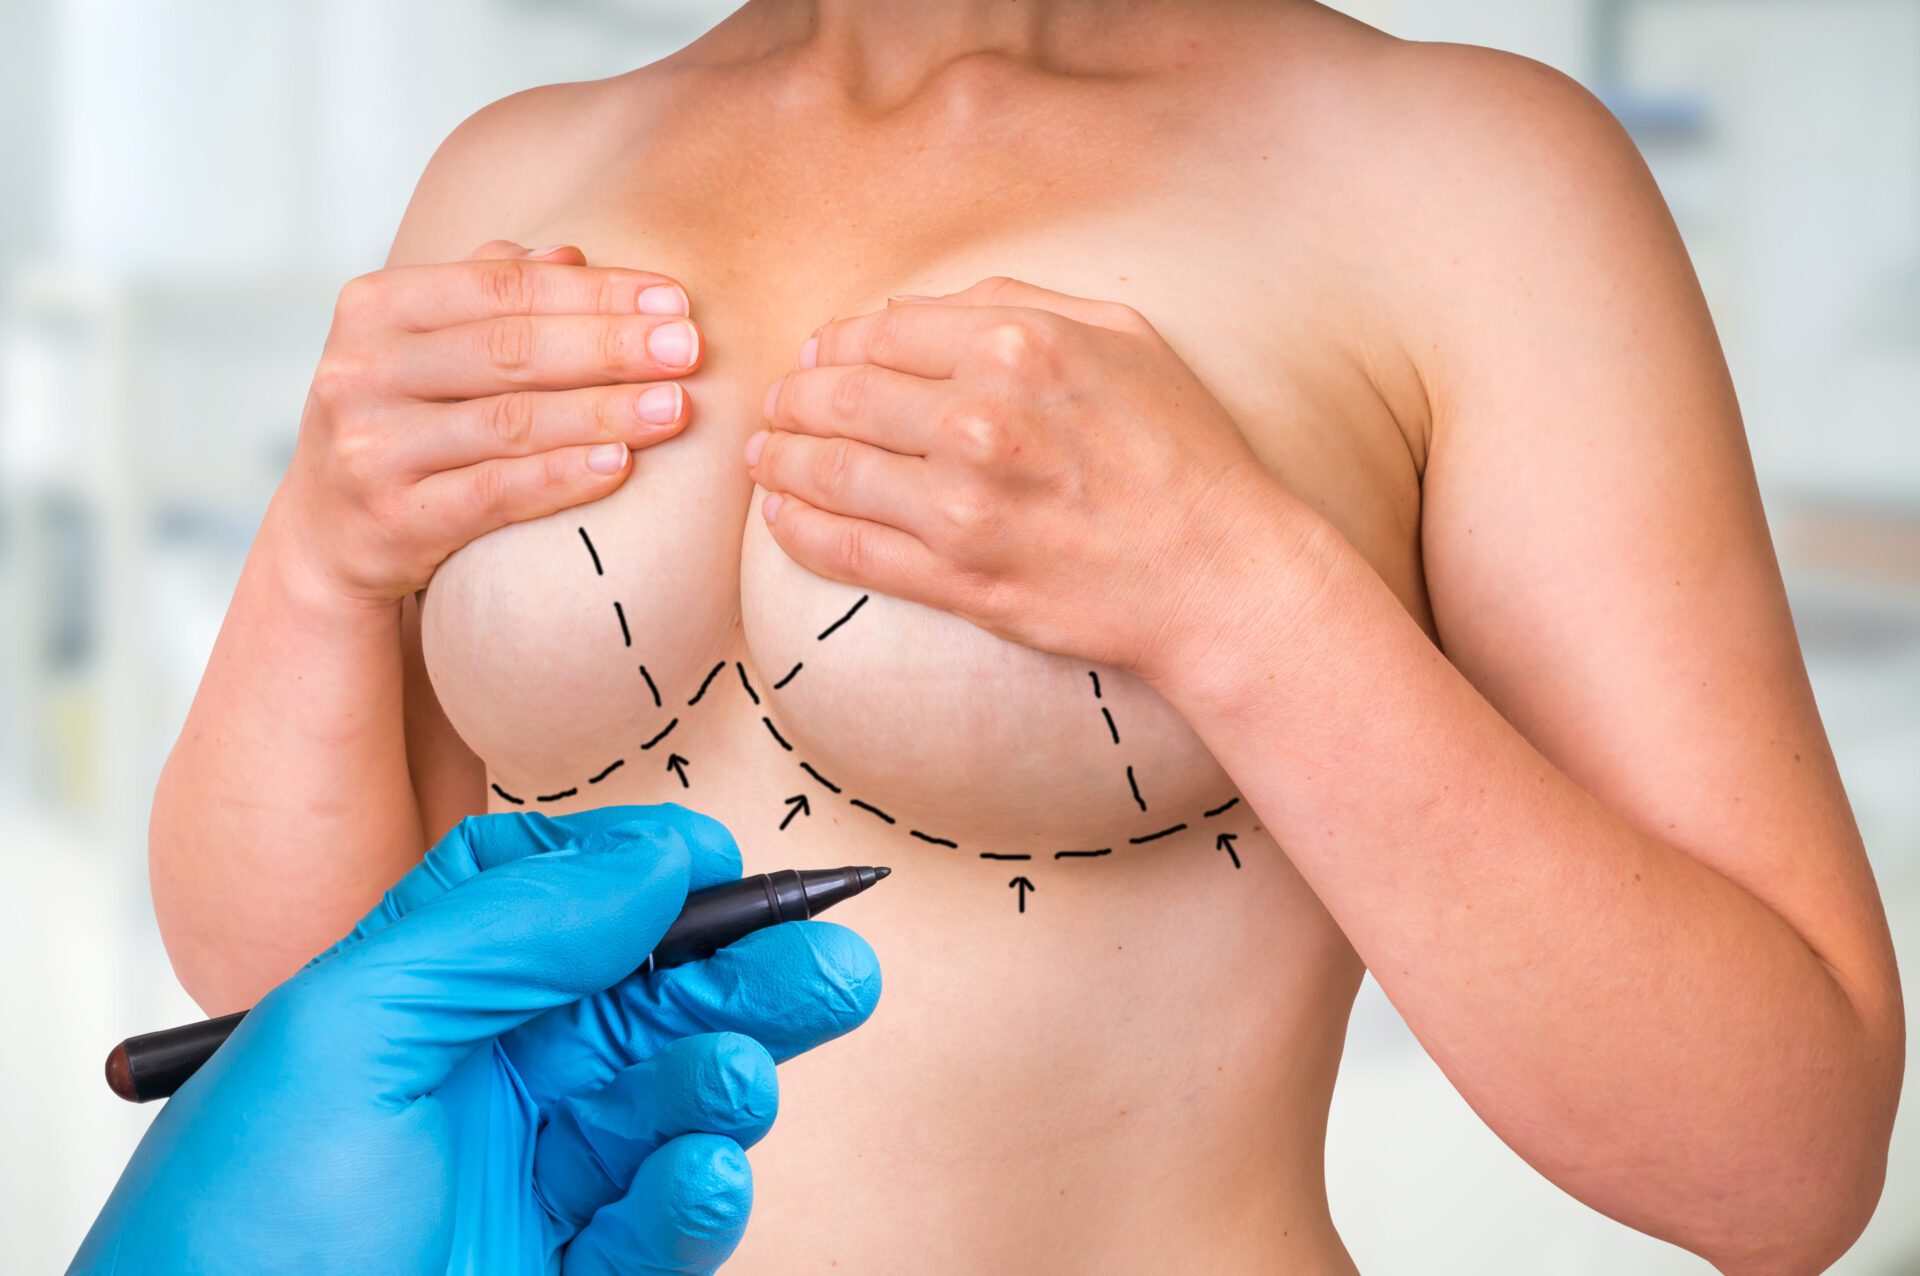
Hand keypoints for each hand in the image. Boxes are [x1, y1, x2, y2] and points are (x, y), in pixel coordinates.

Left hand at [74, 806, 880, 1274]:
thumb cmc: (232, 1228)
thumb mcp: (348, 1031)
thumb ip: (505, 930)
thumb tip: (656, 857)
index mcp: (426, 997)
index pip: (560, 904)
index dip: (645, 876)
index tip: (721, 863)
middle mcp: (488, 1079)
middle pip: (649, 1002)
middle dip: (745, 979)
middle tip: (834, 969)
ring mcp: (533, 1182)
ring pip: (673, 1106)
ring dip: (724, 1085)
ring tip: (735, 1083)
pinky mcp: (571, 1273)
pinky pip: (664, 1225)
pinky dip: (700, 1199)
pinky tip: (706, 1178)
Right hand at [278, 241, 703, 604]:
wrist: (330, 536)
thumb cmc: (405, 420)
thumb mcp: (426, 347)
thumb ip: (489, 292)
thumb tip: (570, 255)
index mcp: (375, 306)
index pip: (503, 284)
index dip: (596, 291)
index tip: (674, 301)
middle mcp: (361, 370)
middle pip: (511, 349)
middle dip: (611, 346)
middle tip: (690, 349)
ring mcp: (371, 448)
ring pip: (509, 422)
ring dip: (603, 412)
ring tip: (676, 407)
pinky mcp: (393, 519)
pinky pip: (494, 493)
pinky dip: (562, 477)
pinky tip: (620, 465)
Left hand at [746, 277, 1282, 678]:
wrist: (1218, 575)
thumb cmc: (1184, 451)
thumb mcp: (1122, 338)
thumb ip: (1018, 304)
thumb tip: (916, 308)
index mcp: (1018, 346)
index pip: (885, 332)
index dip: (835, 343)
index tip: (817, 357)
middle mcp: (979, 419)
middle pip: (842, 397)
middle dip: (793, 399)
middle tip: (777, 406)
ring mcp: (962, 505)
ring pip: (831, 472)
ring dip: (782, 460)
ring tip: (767, 456)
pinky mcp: (956, 579)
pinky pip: (847, 551)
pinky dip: (798, 529)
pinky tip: (782, 514)